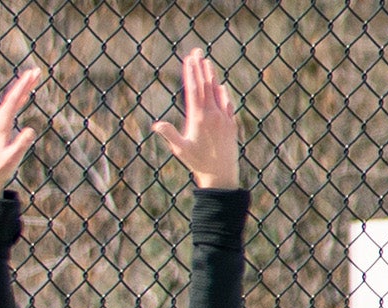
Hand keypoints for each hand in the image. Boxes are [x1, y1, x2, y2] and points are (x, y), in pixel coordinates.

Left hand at [0, 67, 43, 197]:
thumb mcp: (11, 159)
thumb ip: (20, 144)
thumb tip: (31, 130)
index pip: (13, 100)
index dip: (23, 86)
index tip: (32, 74)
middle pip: (12, 97)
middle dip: (24, 83)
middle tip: (36, 71)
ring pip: (11, 102)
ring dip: (22, 90)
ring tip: (32, 79)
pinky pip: (10, 109)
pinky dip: (18, 100)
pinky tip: (23, 98)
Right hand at [148, 48, 240, 189]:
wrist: (222, 175)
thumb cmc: (198, 163)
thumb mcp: (180, 149)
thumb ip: (169, 134)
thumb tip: (156, 125)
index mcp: (198, 117)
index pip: (194, 89)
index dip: (191, 73)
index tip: (188, 59)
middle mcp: (212, 114)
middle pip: (205, 86)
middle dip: (200, 67)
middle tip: (196, 51)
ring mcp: (224, 118)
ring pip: (217, 92)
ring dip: (211, 76)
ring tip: (207, 62)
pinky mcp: (231, 124)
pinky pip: (227, 104)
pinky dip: (223, 93)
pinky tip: (220, 86)